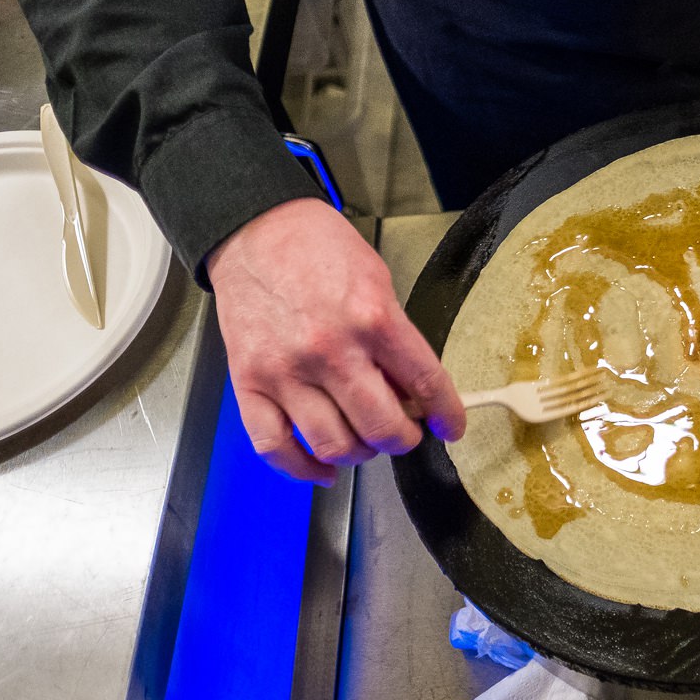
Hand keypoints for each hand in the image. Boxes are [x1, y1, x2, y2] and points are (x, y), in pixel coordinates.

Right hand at [206, 197, 464, 484]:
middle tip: (407, 433)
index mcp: (373, 319)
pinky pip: (274, 446)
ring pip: (334, 445)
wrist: (255, 231)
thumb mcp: (378, 282)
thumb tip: (414, 391)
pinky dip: (302, 468)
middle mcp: (330, 351)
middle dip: (404, 440)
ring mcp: (286, 372)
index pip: (426, 384)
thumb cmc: (318, 250)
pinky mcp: (248, 383)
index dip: (447, 414)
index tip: (451, 426)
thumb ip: (397, 338)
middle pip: (382, 427)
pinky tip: (323, 469)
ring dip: (360, 454)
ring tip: (367, 442)